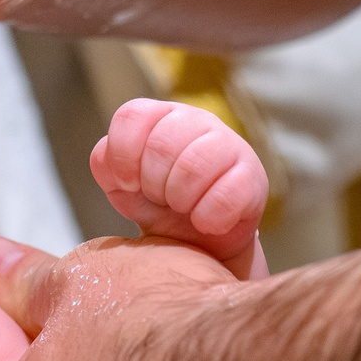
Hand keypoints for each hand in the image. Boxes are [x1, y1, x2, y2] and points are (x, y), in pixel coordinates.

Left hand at [91, 98, 270, 279]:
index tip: (129, 183)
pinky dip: (207, 217)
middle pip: (161, 144)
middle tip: (162, 199)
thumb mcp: (124, 187)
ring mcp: (229, 144)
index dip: (123, 156)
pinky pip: (224, 195)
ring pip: (193, 165)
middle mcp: (196, 121)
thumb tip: (109, 160)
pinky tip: (206, 221)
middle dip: (153, 184)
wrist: (201, 244)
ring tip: (184, 208)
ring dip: (180, 199)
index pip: (132, 115)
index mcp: (160, 116)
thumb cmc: (161, 206)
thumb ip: (107, 166)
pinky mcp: (253, 176)